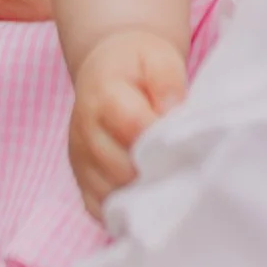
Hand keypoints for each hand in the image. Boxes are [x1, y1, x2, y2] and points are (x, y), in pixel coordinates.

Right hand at [70, 25, 189, 214]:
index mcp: (103, 95)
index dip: (162, 141)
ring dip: (142, 194)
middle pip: (122, 168)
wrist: (106, 69)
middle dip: (156, 172)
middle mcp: (84, 130)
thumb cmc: (138, 64)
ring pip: (111, 194)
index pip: (133, 127)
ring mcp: (79, 159)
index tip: (187, 144)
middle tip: (183, 167)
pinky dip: (124, 209)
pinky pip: (100, 208)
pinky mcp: (80, 179)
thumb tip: (171, 112)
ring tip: (168, 181)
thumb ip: (168, 81)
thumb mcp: (159, 57)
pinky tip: (146, 197)